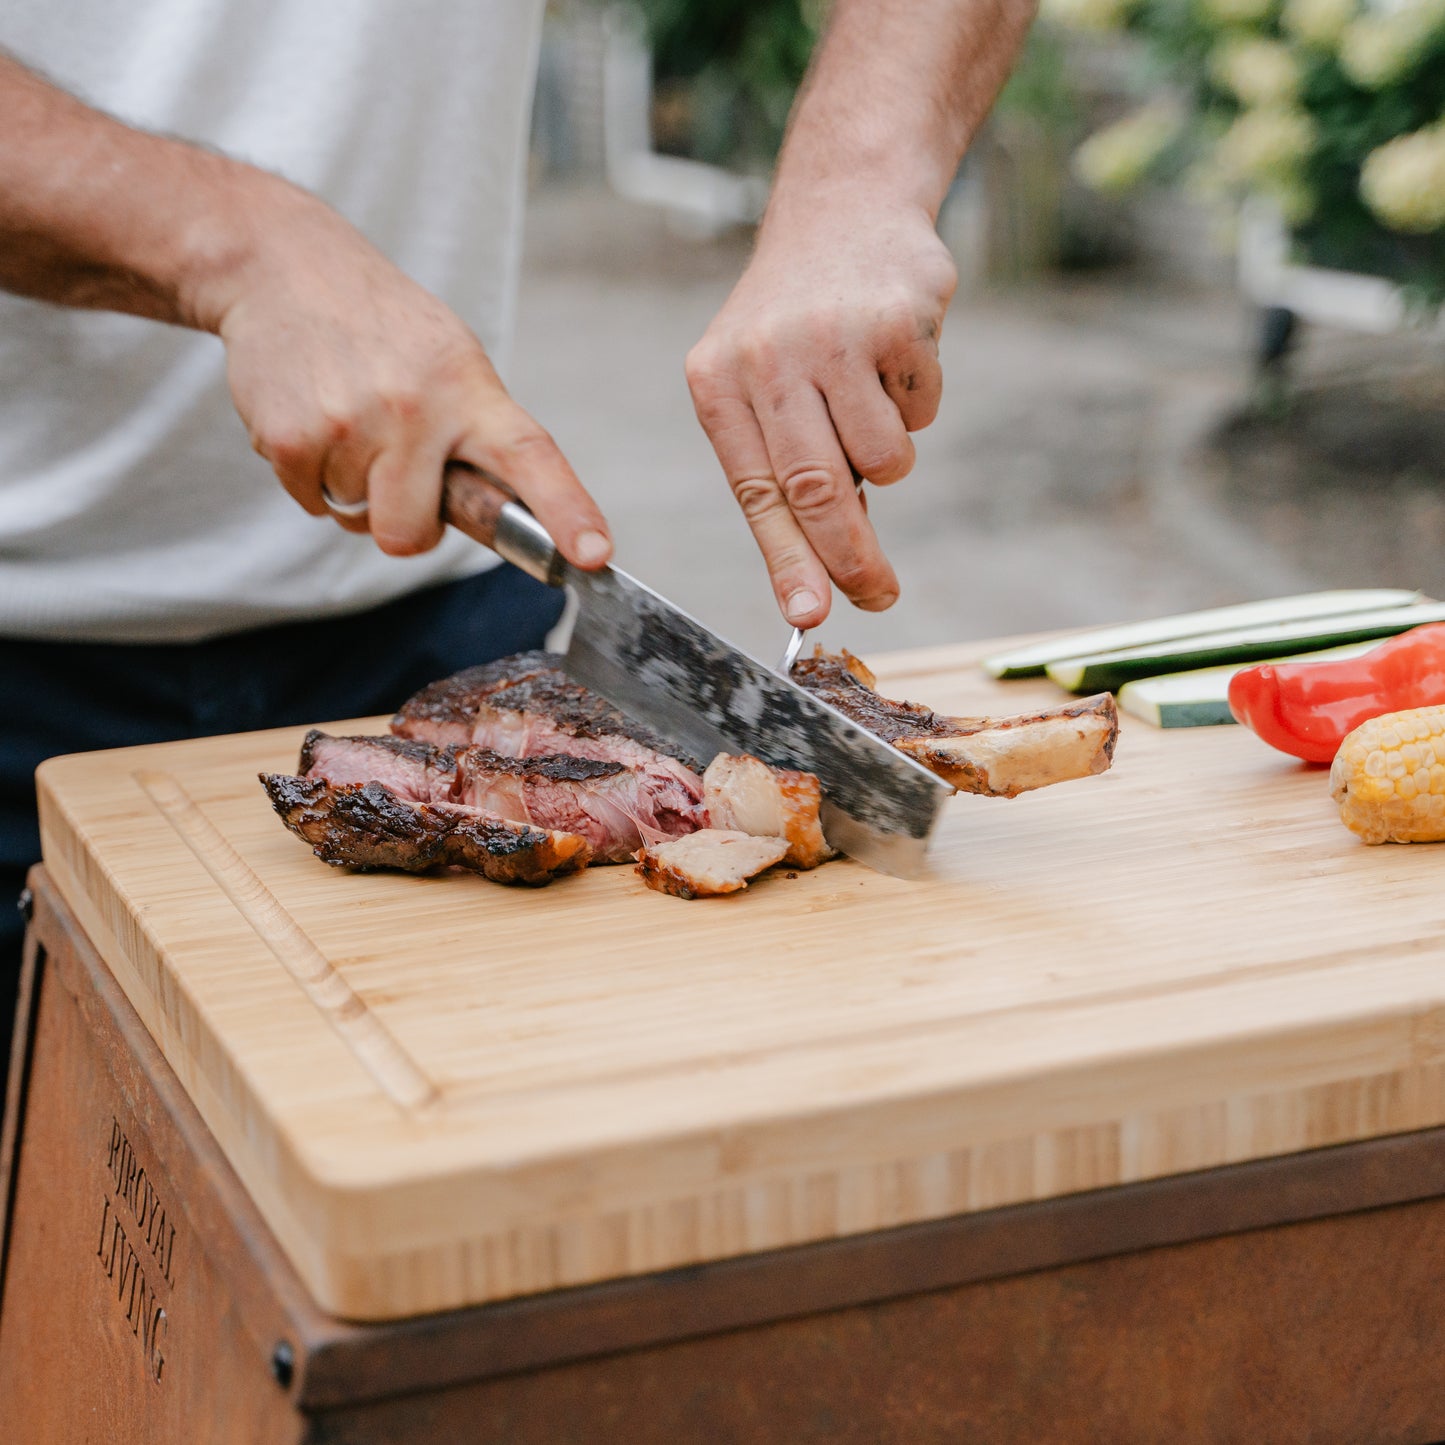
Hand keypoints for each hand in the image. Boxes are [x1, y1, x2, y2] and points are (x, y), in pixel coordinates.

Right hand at [208, 188, 611, 566]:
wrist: (280, 263)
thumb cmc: (382, 327)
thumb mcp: (450, 359)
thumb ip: (476, 434)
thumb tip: (502, 517)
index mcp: (467, 388)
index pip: (530, 456)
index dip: (566, 511)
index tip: (592, 556)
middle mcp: (414, 407)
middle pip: (410, 535)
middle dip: (402, 523)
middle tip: (393, 472)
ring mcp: (350, 422)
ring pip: (356, 516)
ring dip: (352, 484)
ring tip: (346, 415)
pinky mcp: (289, 436)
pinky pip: (311, 500)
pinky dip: (309, 472)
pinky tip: (312, 414)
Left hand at [685, 196, 955, 627]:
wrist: (845, 205)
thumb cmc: (797, 319)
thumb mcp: (762, 382)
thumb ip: (786, 463)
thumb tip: (830, 568)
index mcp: (718, 384)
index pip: (755, 493)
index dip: (786, 562)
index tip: (808, 615)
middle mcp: (767, 359)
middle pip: (817, 490)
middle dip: (851, 557)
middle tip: (879, 596)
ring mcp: (833, 337)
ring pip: (883, 460)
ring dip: (890, 460)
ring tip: (872, 402)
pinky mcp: (896, 320)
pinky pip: (922, 411)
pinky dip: (918, 403)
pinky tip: (894, 355)